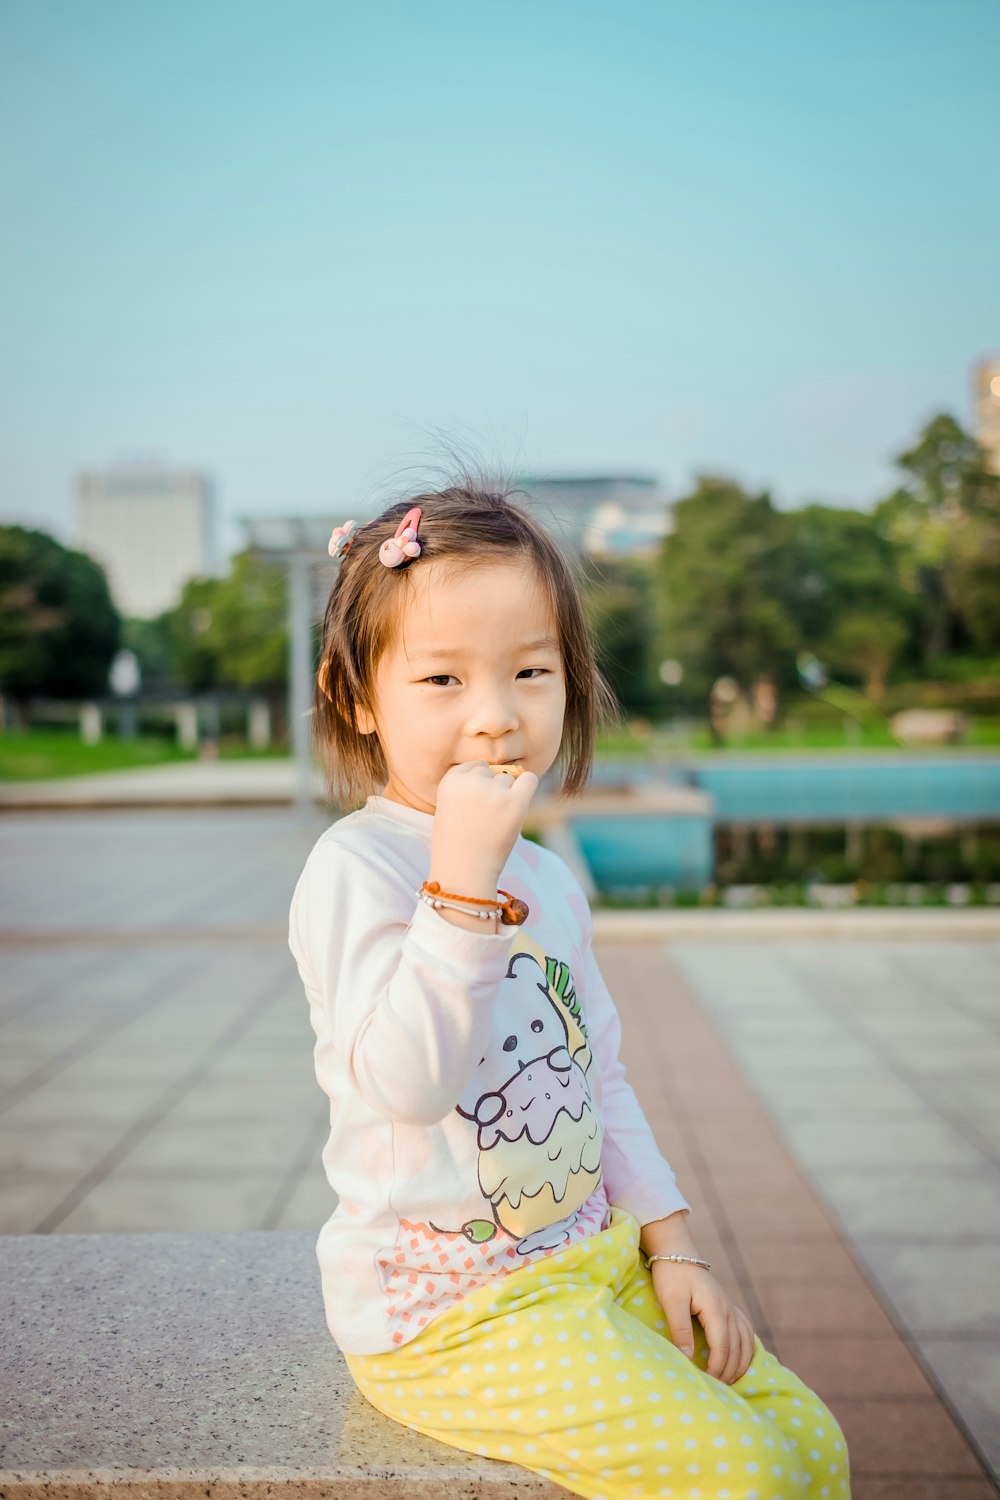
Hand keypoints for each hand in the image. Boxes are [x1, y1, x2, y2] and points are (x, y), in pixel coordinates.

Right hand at [430, 760, 538, 898]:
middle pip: (491, 772)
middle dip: (491, 789)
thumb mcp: (450, 808)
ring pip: (509, 779)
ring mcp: (495, 791)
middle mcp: (472, 781)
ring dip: (507, 795)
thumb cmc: (457, 844)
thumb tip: (509, 771)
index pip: (473, 766)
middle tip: (485, 817)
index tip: (474, 807)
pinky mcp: (516, 802)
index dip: (477, 785)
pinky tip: (519, 804)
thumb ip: (470, 787)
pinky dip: (526, 787)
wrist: (463, 871)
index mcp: (451, 780)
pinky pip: (529, 779)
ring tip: (496, 821)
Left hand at [651, 1261, 755, 1384]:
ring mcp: (731, 1307)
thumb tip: (687, 1359)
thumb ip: (680, 1329)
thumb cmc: (671, 1276)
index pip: (723, 1345)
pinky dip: (746, 1350)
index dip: (717, 1367)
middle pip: (736, 1347)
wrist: (677, 1253)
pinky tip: (739, 1361)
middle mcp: (728, 1308)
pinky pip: (745, 1332)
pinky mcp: (728, 1307)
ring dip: (740, 1363)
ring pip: (745, 1341)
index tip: (706, 1382)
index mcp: (715, 1307)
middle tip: (716, 1389)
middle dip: (728, 1371)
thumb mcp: (671, 1301)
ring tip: (728, 1381)